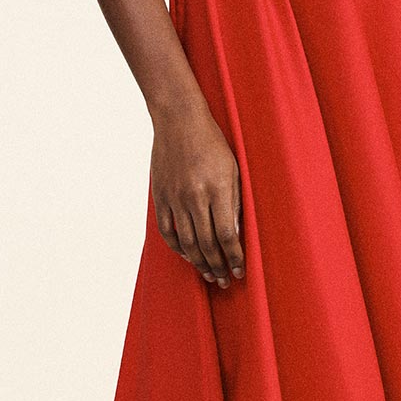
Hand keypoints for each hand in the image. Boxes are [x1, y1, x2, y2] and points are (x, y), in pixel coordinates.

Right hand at [150, 99, 244, 288]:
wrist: (179, 120)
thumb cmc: (212, 142)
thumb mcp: (233, 169)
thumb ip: (234, 203)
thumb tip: (234, 235)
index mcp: (217, 189)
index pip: (227, 235)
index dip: (235, 257)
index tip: (240, 271)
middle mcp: (194, 196)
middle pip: (207, 243)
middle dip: (218, 266)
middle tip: (225, 280)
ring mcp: (174, 198)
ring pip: (187, 242)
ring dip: (199, 262)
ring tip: (209, 274)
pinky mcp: (160, 196)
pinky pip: (167, 230)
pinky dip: (177, 247)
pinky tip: (188, 255)